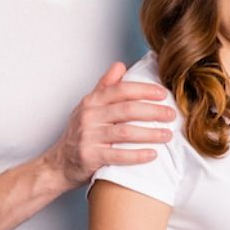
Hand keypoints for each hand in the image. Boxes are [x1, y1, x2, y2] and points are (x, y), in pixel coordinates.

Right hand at [42, 62, 175, 187]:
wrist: (58, 164)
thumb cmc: (79, 134)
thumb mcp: (88, 106)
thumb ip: (105, 86)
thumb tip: (120, 65)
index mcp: (91, 102)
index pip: (121, 90)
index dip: (144, 90)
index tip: (163, 94)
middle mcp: (89, 116)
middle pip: (127, 109)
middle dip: (153, 111)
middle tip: (171, 115)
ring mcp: (89, 137)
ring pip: (125, 132)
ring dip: (150, 133)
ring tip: (167, 135)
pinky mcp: (90, 157)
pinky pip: (118, 155)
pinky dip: (137, 155)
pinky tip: (152, 154)